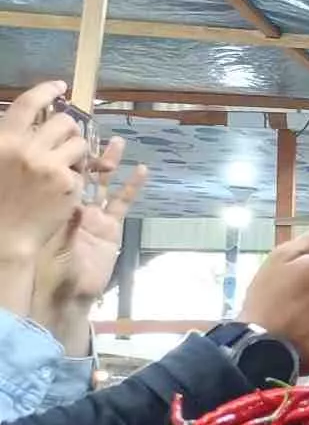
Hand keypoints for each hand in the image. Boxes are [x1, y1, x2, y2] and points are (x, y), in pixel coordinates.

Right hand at [0, 84, 91, 262]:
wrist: (3, 237)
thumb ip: (9, 141)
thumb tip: (22, 123)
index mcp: (3, 140)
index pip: (27, 104)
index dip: (45, 91)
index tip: (60, 85)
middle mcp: (27, 149)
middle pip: (62, 122)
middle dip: (67, 129)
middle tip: (63, 139)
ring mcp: (50, 166)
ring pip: (79, 144)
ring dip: (75, 151)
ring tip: (64, 165)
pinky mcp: (68, 184)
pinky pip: (81, 170)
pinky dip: (75, 176)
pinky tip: (62, 188)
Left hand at [47, 140, 141, 306]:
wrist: (68, 294)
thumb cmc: (51, 269)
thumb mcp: (51, 241)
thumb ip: (62, 222)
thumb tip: (73, 204)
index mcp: (54, 206)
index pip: (57, 173)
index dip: (62, 154)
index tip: (65, 134)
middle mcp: (73, 206)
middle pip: (80, 173)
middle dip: (85, 152)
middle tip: (90, 130)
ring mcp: (93, 215)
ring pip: (102, 183)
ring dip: (109, 163)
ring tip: (117, 142)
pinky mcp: (111, 227)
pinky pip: (122, 203)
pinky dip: (132, 187)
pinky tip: (142, 171)